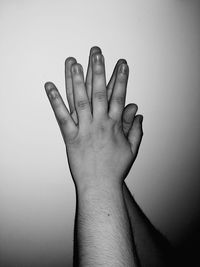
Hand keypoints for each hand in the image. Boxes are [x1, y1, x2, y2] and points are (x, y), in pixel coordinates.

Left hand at [44, 47, 142, 189]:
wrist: (100, 185)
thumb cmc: (114, 169)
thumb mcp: (132, 149)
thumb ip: (135, 129)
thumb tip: (138, 113)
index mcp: (114, 125)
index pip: (119, 96)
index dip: (121, 79)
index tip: (121, 64)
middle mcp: (99, 123)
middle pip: (98, 93)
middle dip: (98, 71)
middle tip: (96, 54)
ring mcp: (84, 129)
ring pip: (80, 100)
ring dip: (76, 81)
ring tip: (73, 63)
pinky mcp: (70, 137)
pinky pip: (62, 117)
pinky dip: (55, 101)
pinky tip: (50, 87)